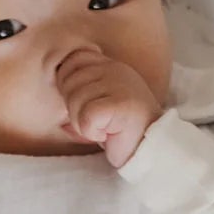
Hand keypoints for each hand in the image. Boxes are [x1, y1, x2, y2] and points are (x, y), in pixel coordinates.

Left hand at [54, 45, 161, 168]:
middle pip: (68, 81)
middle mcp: (115, 69)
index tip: (88, 107)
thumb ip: (80, 102)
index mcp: (109, 66)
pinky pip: (86, 117)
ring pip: (75, 101)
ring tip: (105, 129)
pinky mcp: (121, 104)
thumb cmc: (124, 134)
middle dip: (74, 110)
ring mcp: (120, 84)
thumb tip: (60, 118)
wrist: (153, 152)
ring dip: (84, 124)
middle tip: (98, 122)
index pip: (71, 61)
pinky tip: (108, 135)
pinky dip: (92, 133)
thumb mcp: (99, 111)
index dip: (68, 87)